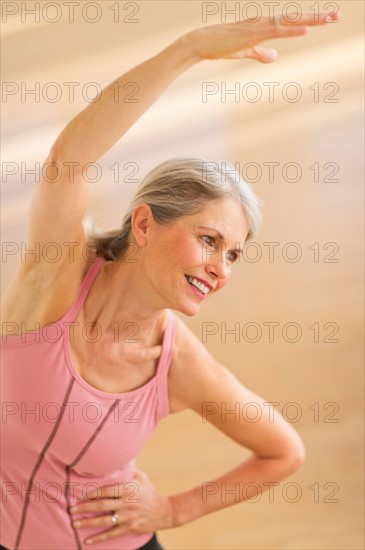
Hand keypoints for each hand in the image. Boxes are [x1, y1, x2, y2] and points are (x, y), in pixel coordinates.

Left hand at [70, 468, 174, 544]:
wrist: (165, 511)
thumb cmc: (150, 492)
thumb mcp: (141, 478)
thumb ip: (128, 471)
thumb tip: (115, 460)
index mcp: (129, 489)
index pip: (107, 490)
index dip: (93, 492)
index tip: (81, 494)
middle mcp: (127, 503)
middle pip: (102, 505)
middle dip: (85, 507)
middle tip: (71, 509)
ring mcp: (128, 517)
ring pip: (104, 521)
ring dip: (88, 523)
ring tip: (74, 523)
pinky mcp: (129, 528)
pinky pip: (111, 534)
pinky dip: (99, 538)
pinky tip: (87, 541)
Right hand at [184, 11, 339, 62]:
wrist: (201, 43)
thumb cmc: (220, 46)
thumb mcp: (245, 51)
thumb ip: (260, 53)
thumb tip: (275, 57)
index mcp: (263, 25)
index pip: (290, 21)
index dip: (309, 20)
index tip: (327, 19)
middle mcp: (263, 21)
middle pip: (295, 17)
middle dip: (316, 17)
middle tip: (337, 16)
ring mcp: (258, 26)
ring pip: (289, 21)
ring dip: (310, 20)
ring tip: (329, 19)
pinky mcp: (251, 34)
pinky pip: (275, 31)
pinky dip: (291, 29)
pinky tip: (305, 28)